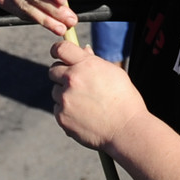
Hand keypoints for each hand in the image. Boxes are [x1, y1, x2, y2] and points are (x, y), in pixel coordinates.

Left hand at [49, 32, 147, 150]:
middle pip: (53, 70)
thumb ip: (94, 61)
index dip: (57, 50)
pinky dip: (66, 112)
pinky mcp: (61, 117)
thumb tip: (83, 49)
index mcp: (86, 64)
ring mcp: (65, 99)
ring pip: (55, 91)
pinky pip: (57, 109)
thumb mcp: (114, 73)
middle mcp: (72, 79)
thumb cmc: (125, 100)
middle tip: (75, 84)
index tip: (57, 54)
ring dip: (65, 95)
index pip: (61, 49)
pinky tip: (83, 116)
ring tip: (85, 104)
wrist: (126, 130)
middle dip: (61, 74)